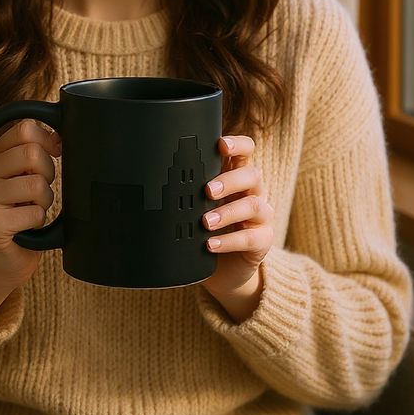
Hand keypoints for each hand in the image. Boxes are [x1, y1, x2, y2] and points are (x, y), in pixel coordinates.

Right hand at [0, 120, 60, 323]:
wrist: (6, 256)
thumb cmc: (22, 210)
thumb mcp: (29, 173)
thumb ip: (38, 150)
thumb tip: (59, 137)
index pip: (25, 129)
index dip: (48, 141)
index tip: (52, 156)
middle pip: (32, 153)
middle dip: (49, 173)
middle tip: (39, 190)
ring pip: (36, 184)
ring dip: (45, 200)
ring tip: (33, 208)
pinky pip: (34, 213)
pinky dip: (39, 219)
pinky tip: (28, 225)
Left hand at [201, 135, 274, 322]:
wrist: (222, 270)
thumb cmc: (204, 229)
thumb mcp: (196, 205)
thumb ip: (186, 189)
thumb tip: (149, 177)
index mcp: (236, 178)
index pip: (246, 152)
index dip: (238, 144)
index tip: (221, 144)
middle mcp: (253, 193)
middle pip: (252, 175)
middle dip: (229, 180)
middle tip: (207, 190)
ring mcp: (261, 217)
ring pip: (254, 205)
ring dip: (227, 212)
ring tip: (205, 222)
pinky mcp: (263, 242)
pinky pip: (251, 238)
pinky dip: (229, 241)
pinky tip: (211, 244)